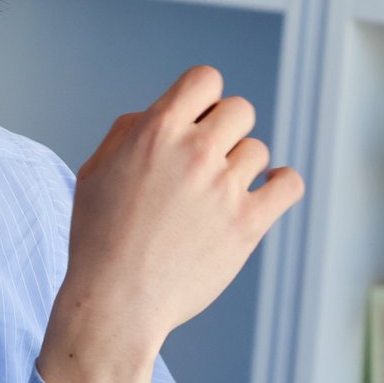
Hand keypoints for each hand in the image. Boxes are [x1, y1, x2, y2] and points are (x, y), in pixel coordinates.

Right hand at [40, 66, 302, 382]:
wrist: (116, 302)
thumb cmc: (98, 239)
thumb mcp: (95, 172)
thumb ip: (129, 132)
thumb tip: (160, 113)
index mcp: (156, 132)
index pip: (205, 79)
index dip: (203, 99)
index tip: (195, 125)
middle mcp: (194, 152)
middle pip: (240, 110)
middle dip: (224, 132)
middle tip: (204, 166)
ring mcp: (224, 188)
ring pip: (258, 151)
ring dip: (241, 168)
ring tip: (215, 198)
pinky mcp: (247, 224)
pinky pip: (288, 184)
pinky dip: (281, 186)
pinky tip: (266, 194)